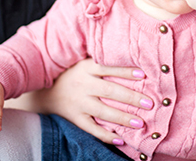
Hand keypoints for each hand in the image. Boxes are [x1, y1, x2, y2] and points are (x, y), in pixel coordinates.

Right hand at [35, 58, 152, 144]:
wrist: (46, 91)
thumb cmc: (73, 73)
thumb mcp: (83, 61)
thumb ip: (102, 60)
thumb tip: (131, 56)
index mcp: (86, 68)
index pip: (108, 68)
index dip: (125, 71)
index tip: (143, 75)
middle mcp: (82, 85)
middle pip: (110, 91)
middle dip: (131, 97)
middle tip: (149, 103)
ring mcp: (78, 103)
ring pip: (103, 111)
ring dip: (122, 118)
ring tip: (140, 123)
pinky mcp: (75, 118)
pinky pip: (91, 128)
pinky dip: (106, 135)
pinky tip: (120, 139)